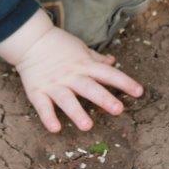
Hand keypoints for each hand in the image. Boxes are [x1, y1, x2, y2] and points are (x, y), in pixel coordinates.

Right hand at [0, 10, 142, 131]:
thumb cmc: (59, 44)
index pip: (107, 73)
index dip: (123, 82)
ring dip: (77, 113)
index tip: (139, 92)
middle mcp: (71, 75)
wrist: (30, 40)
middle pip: (89, 88)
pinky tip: (55, 128)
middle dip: (104, 98)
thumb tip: (113, 62)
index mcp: (84, 64)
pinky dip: (48, 117)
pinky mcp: (38, 91)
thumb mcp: (81, 48)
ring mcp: (54, 84)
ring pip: (67, 99)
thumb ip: (96, 58)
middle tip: (118, 110)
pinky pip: (43, 106)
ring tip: (87, 126)